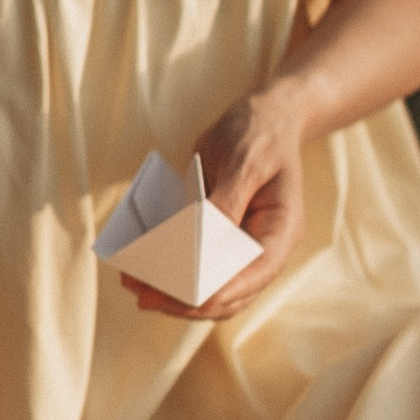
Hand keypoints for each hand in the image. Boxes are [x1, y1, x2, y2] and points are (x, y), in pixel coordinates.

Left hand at [118, 86, 302, 323]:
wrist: (263, 120)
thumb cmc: (258, 135)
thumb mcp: (244, 160)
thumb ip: (226, 200)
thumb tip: (201, 240)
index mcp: (282, 229)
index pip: (258, 271)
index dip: (227, 289)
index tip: (192, 297)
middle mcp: (265, 247)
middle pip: (232, 292)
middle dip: (189, 300)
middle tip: (147, 297)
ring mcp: (243, 248)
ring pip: (212, 289)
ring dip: (175, 294)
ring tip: (136, 287)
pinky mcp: (221, 242)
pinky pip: (198, 269)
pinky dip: (171, 273)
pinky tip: (142, 270)